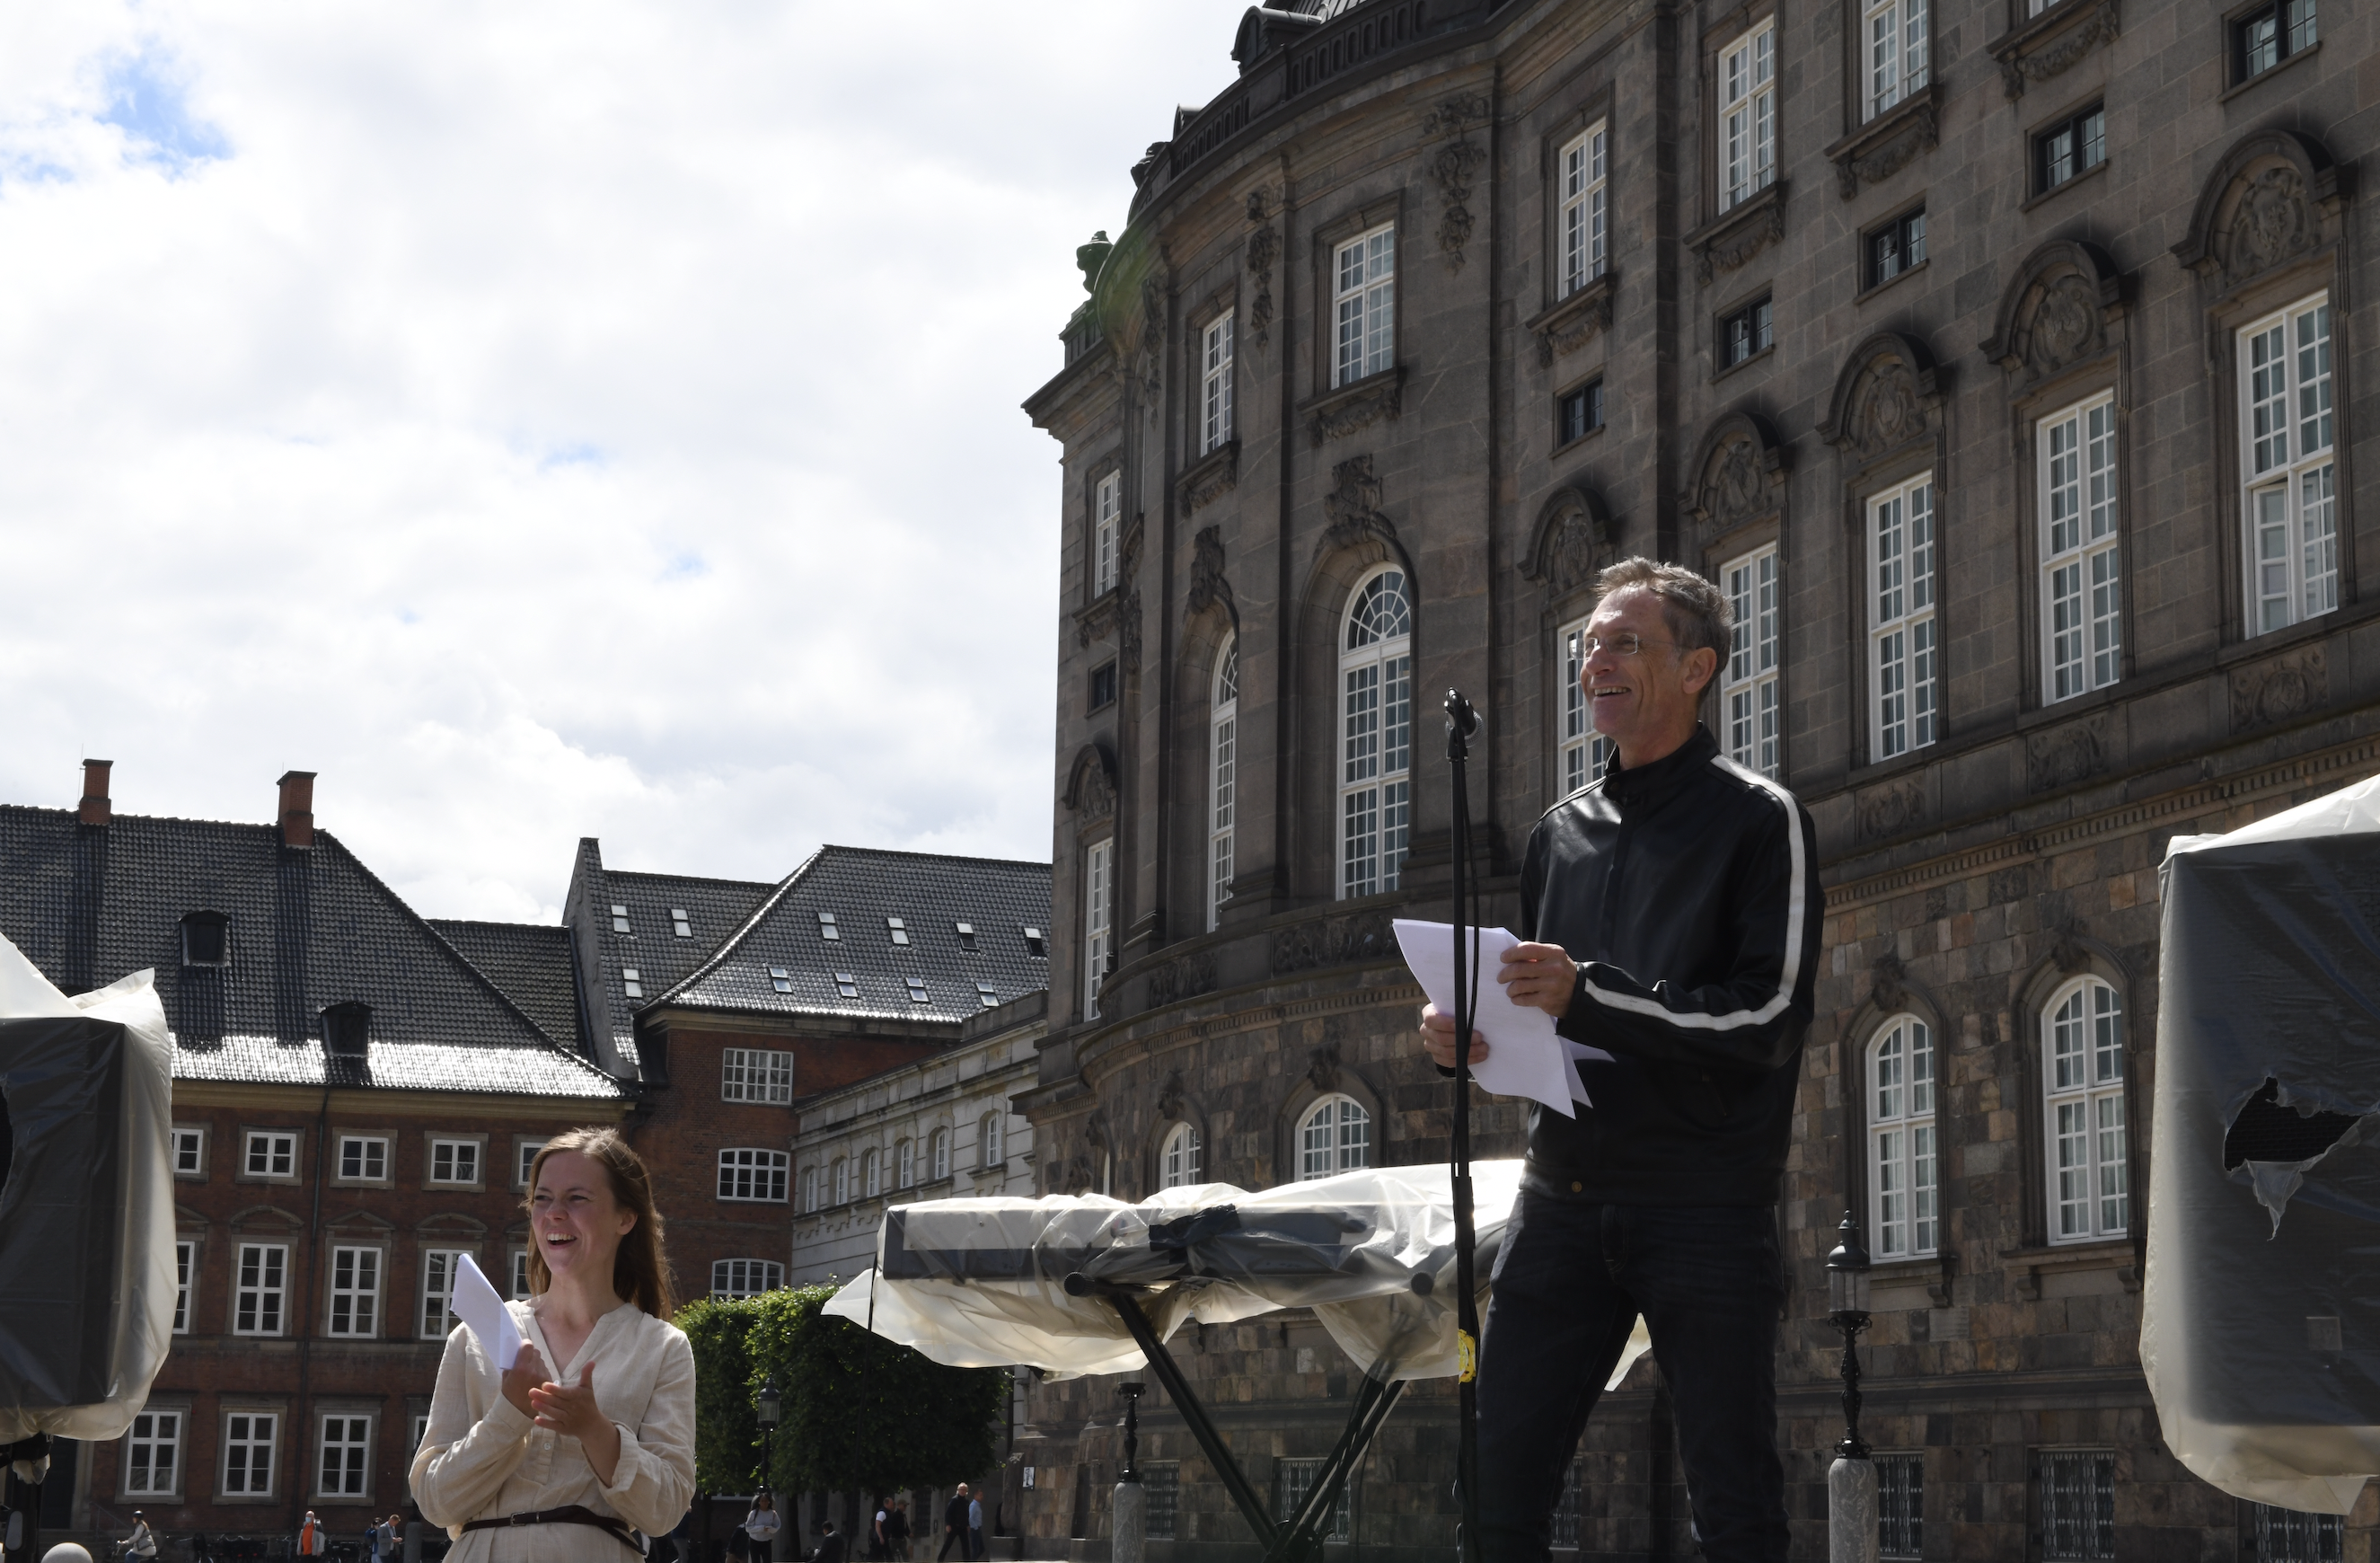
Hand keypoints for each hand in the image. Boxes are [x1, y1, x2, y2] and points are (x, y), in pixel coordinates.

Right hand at [501, 1344, 541, 1417]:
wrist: (519, 1412)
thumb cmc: (509, 1396)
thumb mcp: (506, 1379)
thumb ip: (512, 1366)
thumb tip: (517, 1355)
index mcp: (521, 1368)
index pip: (528, 1347)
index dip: (525, 1345)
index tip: (523, 1347)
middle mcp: (534, 1370)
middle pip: (536, 1352)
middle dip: (530, 1354)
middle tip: (526, 1360)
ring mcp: (542, 1376)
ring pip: (541, 1361)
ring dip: (536, 1363)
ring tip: (530, 1372)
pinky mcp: (549, 1381)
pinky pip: (545, 1370)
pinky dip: (541, 1371)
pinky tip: (535, 1378)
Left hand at [528, 1361, 624, 1484]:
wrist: (592, 1424)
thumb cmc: (588, 1403)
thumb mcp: (588, 1388)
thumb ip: (586, 1375)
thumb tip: (591, 1361)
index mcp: (577, 1396)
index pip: (564, 1393)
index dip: (555, 1390)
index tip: (544, 1385)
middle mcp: (572, 1408)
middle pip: (556, 1402)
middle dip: (544, 1397)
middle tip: (531, 1391)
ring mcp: (567, 1419)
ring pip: (554, 1413)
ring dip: (544, 1409)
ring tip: (532, 1403)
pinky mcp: (563, 1429)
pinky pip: (554, 1426)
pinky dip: (545, 1424)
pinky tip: (536, 1420)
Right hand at [1418, 1003, 1487, 1068]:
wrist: (1453, 1025)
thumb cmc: (1457, 1013)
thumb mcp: (1456, 1007)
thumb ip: (1461, 1009)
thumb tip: (1474, 1013)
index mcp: (1428, 1015)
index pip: (1431, 1020)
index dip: (1445, 1024)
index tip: (1460, 1024)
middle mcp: (1426, 1031)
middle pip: (1441, 1039)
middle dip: (1462, 1039)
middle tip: (1479, 1037)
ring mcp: (1430, 1045)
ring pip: (1447, 1052)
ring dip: (1468, 1051)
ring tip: (1484, 1047)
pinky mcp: (1437, 1057)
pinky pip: (1451, 1062)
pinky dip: (1467, 1059)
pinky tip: (1480, 1056)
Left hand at [1497, 942, 1579, 1017]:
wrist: (1581, 993)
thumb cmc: (1561, 972)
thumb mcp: (1554, 958)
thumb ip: (1537, 955)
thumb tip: (1510, 958)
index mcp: (1554, 953)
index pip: (1527, 949)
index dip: (1511, 953)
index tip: (1503, 958)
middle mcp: (1554, 968)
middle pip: (1520, 969)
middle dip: (1505, 973)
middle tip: (1500, 977)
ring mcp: (1551, 985)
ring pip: (1520, 985)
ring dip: (1510, 988)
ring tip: (1509, 990)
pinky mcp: (1548, 1000)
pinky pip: (1525, 999)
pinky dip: (1517, 999)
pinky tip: (1516, 998)